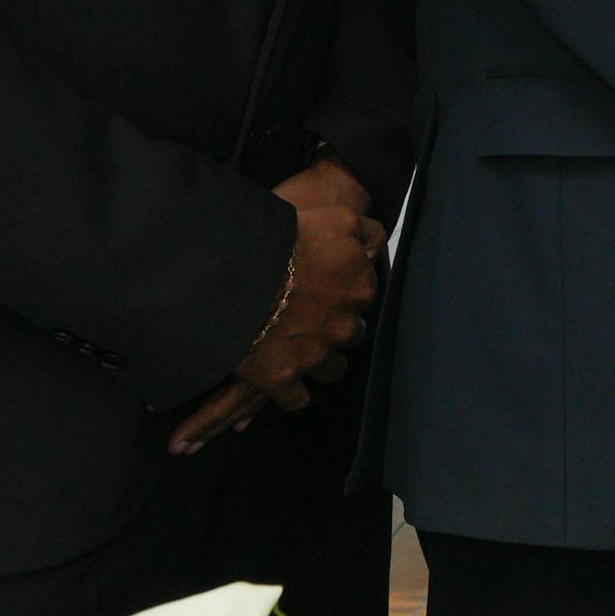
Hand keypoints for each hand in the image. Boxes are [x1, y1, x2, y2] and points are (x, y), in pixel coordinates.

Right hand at [174, 159, 383, 453]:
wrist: (237, 272)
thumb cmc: (288, 238)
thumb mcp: (337, 218)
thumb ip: (366, 231)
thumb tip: (377, 244)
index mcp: (360, 289)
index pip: (364, 296)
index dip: (344, 292)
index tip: (327, 289)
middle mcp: (344, 326)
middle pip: (351, 336)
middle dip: (336, 329)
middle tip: (312, 319)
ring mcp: (314, 355)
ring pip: (331, 370)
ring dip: (319, 362)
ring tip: (301, 351)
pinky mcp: (282, 378)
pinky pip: (296, 398)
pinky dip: (290, 392)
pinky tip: (282, 382)